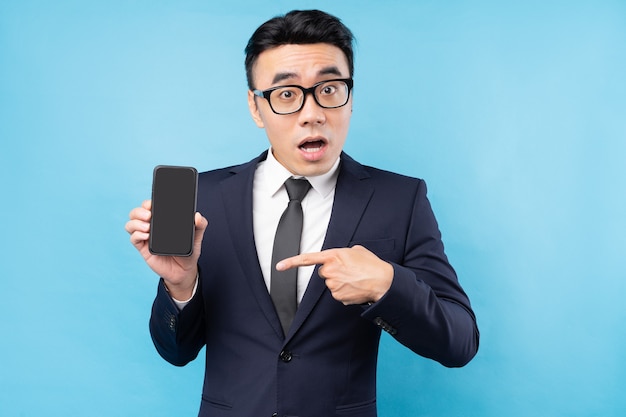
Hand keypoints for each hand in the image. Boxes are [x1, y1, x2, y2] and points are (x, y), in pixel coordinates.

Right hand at [125, 200, 207, 299]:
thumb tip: (197, 216)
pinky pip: (134, 239)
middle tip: (149, 215)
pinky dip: (137, 235)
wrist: (184, 271)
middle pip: (137, 213)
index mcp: (162, 220)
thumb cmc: (188, 252)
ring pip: (131, 224)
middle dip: (140, 211)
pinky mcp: (143, 248)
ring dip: (136, 222)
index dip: (148, 203)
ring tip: (147, 226)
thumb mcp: (196, 237)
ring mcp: (146, 237)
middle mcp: (151, 226)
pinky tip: (146, 236)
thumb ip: (200, 225)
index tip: (153, 204)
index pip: (150, 206)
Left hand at [276, 245, 393, 304]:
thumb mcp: (357, 250)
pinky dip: (345, 292)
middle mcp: (330, 271)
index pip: (308, 259)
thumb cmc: (372, 265)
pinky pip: (338, 294)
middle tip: (349, 271)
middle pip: (324, 273)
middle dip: (333, 272)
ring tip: (355, 279)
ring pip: (331, 284)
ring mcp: (333, 285)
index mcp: (333, 256)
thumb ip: (344, 253)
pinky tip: (356, 287)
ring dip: (341, 282)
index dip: (291, 262)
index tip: (279, 266)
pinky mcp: (338, 297)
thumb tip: (343, 258)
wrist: (383, 281)